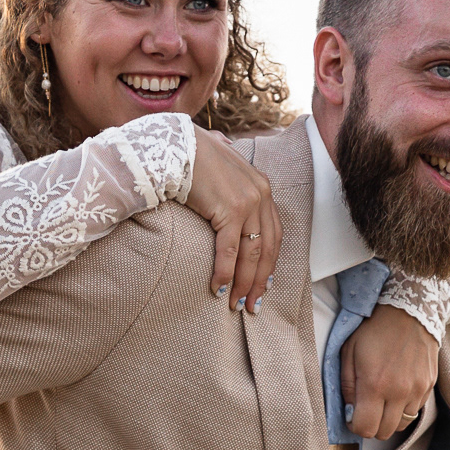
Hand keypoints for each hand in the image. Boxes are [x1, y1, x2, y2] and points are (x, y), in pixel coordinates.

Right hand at [186, 126, 280, 313]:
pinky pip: (229, 250)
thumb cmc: (192, 156)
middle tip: (252, 306)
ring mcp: (248, 201)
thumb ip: (231, 187)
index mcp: (262, 186)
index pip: (274, 234)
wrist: (176, 143)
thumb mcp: (222, 171)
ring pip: (251, 253)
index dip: (269, 264)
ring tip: (236, 304)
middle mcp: (261, 194)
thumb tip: (226, 199)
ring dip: (244, 283)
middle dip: (260, 281)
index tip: (264, 286)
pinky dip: (224, 273)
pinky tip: (218, 288)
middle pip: (267, 248)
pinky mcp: (230, 209)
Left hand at [341, 305, 439, 439]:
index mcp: (374, 384)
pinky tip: (397, 390)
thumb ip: (346, 386)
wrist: (410, 310)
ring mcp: (417, 390)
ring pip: (401, 425)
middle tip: (367, 409)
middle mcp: (398, 392)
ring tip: (383, 400)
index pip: (365, 428)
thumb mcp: (349, 352)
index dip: (355, 426)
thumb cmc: (374, 329)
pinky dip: (404, 408)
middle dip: (372, 426)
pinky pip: (415, 411)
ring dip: (389, 419)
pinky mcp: (429, 386)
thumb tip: (350, 412)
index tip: (354, 414)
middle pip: (384, 432)